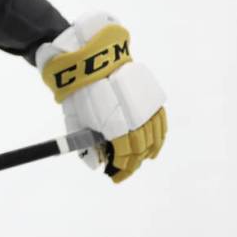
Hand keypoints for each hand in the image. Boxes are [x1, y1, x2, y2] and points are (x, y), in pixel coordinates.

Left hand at [36, 12, 166, 182]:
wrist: (90, 61)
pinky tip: (153, 145)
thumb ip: (86, 144)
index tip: (114, 175)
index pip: (126, 155)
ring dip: (147, 152)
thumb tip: (97, 165)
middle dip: (132, 163)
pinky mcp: (151, 97)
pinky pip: (160, 122)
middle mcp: (135, 118)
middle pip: (140, 149)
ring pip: (154, 138)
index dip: (121, 168)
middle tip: (123, 169)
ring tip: (139, 160)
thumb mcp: (76, 121)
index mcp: (116, 125)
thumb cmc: (79, 93)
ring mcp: (146, 107)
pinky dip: (159, 137)